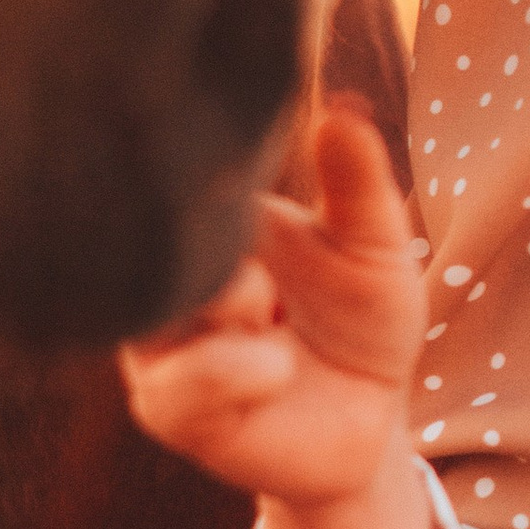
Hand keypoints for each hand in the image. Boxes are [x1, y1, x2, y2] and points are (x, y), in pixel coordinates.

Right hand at [119, 102, 433, 528]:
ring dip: (231, 303)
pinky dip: (238, 370)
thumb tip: (344, 109)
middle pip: (154, 234)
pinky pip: (182, 378)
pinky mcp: (167, 406)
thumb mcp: (375, 248)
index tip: (248, 174)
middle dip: (220, 241)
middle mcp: (169, 276)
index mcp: (209, 226)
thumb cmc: (362, 322)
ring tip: (274, 318)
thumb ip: (358, 184)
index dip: (203, 167)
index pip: (175, 178)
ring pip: (163, 302)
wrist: (370, 419)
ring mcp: (159, 341)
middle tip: (270, 266)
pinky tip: (276, 370)